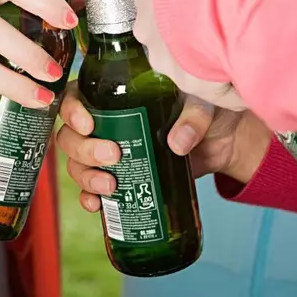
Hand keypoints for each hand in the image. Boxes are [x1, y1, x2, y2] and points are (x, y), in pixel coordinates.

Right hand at [56, 84, 271, 211]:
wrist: (225, 142)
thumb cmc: (209, 109)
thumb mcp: (202, 102)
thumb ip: (193, 116)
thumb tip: (177, 142)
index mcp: (117, 92)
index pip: (76, 95)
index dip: (72, 110)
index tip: (88, 124)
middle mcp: (106, 121)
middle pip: (71, 135)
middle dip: (84, 149)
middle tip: (113, 154)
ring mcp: (110, 151)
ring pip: (77, 163)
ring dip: (86, 176)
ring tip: (111, 185)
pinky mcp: (121, 176)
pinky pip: (92, 189)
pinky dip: (89, 197)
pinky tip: (97, 204)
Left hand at [132, 0, 249, 110]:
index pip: (161, 1)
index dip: (189, 2)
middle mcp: (147, 28)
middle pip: (176, 36)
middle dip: (203, 34)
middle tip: (234, 23)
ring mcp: (165, 61)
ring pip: (195, 65)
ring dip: (218, 58)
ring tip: (247, 45)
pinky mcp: (190, 86)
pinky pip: (218, 88)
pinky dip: (237, 83)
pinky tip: (254, 65)